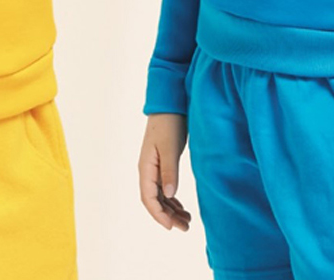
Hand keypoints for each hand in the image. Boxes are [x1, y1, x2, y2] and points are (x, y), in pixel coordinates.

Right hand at [138, 114, 192, 231]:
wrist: (169, 106)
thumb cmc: (168, 124)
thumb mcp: (170, 148)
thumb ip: (169, 171)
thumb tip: (170, 195)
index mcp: (146, 167)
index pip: (149, 198)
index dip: (159, 215)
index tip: (172, 227)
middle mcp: (147, 170)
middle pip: (154, 200)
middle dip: (167, 216)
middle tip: (185, 227)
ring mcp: (154, 167)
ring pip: (160, 196)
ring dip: (171, 210)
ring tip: (187, 221)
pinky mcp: (162, 164)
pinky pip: (165, 188)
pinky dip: (173, 199)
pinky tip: (182, 206)